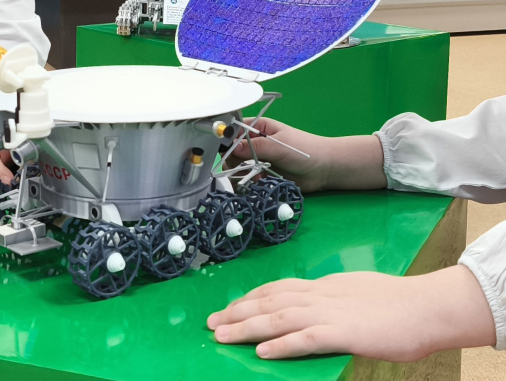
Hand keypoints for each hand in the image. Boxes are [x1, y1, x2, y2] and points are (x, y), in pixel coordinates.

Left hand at [207, 265, 495, 361]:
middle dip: (237, 312)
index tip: (231, 306)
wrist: (426, 307)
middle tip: (211, 322)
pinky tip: (262, 351)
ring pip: (279, 317)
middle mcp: (320, 295)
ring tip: (222, 336)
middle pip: (269, 301)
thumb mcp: (355, 292)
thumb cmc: (396, 302)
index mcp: (323, 287)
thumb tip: (316, 306)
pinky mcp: (343, 333)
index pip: (277, 288)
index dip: (250, 297)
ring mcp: (330, 313)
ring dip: (247, 327)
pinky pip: (306, 339)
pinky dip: (282, 344)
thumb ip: (331, 298)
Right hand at [226, 118, 386, 191]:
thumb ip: (256, 146)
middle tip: (242, 167)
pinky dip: (250, 183)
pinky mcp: (262, 174)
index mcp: (258, 127)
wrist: (325, 170)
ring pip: (237, 167)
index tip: (227, 151)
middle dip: (234, 161)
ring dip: (243, 174)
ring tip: (257, 178)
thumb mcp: (280, 146)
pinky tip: (260, 183)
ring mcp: (258, 159)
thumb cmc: (307, 150)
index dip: (226, 140)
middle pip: (231, 151)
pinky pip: (247, 180)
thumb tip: (233, 147)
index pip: (234, 130)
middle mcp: (255, 142)